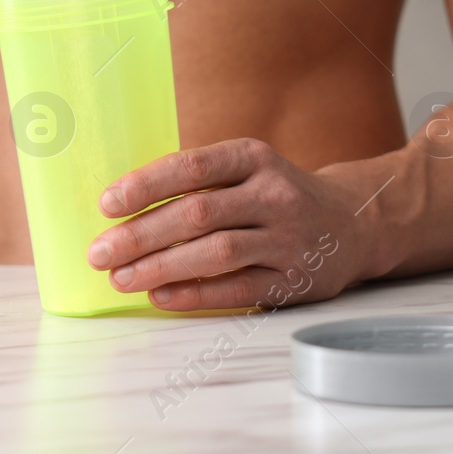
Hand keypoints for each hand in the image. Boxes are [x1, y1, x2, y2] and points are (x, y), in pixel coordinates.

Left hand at [87, 138, 369, 311]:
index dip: (146, 185)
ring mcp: (286, 237)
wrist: (352, 223)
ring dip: (161, 266)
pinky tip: (161, 296)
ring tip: (121, 277)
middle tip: (100, 253)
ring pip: (216, 252)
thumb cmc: (277, 195)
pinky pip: (237, 288)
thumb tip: (123, 209)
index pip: (192, 167)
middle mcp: (273, 194)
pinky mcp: (293, 278)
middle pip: (198, 213)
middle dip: (141, 235)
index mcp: (253, 158)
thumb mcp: (248, 170)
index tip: (107, 204)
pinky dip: (195, 294)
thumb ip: (199, 183)